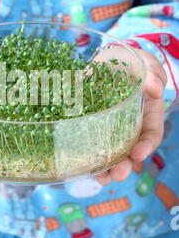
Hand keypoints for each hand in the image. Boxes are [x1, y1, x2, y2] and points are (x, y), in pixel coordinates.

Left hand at [93, 46, 166, 185]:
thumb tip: (155, 89)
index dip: (146, 147)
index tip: (137, 155)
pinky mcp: (88, 126)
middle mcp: (128, 126)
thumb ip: (153, 73)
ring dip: (106, 169)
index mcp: (146, 114)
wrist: (105, 58)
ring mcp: (108, 129)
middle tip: (117, 175)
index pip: (150, 135)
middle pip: (129, 152)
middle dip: (124, 166)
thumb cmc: (130, 61)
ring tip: (100, 178)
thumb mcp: (144, 62)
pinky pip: (88, 145)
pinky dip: (86, 158)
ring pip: (109, 154)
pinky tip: (81, 166)